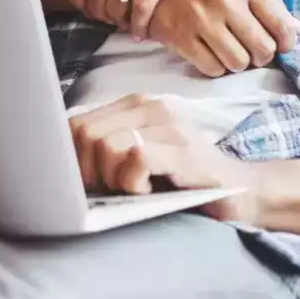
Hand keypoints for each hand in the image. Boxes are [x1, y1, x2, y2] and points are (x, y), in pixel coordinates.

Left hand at [54, 0, 230, 33]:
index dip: (85, 8)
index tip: (97, 14)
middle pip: (97, 2)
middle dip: (104, 18)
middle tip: (115, 22)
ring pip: (118, 7)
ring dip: (122, 23)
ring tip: (129, 26)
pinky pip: (143, 7)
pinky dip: (141, 25)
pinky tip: (143, 32)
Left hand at [69, 94, 259, 223]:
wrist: (240, 192)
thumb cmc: (182, 181)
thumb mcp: (136, 158)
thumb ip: (105, 149)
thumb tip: (59, 163)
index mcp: (134, 105)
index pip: (75, 123)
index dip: (70, 158)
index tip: (86, 183)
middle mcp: (151, 106)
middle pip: (84, 133)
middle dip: (86, 171)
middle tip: (110, 191)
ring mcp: (168, 126)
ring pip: (105, 144)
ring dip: (109, 179)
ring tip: (131, 191)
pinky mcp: (182, 151)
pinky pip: (135, 157)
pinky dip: (131, 182)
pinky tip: (145, 193)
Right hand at [144, 0, 299, 77]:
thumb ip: (266, 1)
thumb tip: (296, 30)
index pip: (280, 24)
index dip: (285, 42)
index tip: (278, 45)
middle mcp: (224, 2)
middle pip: (262, 49)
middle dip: (261, 56)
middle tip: (251, 51)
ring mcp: (201, 21)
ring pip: (238, 63)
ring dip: (238, 64)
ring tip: (229, 52)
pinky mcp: (180, 38)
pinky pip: (212, 68)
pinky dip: (216, 67)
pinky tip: (210, 54)